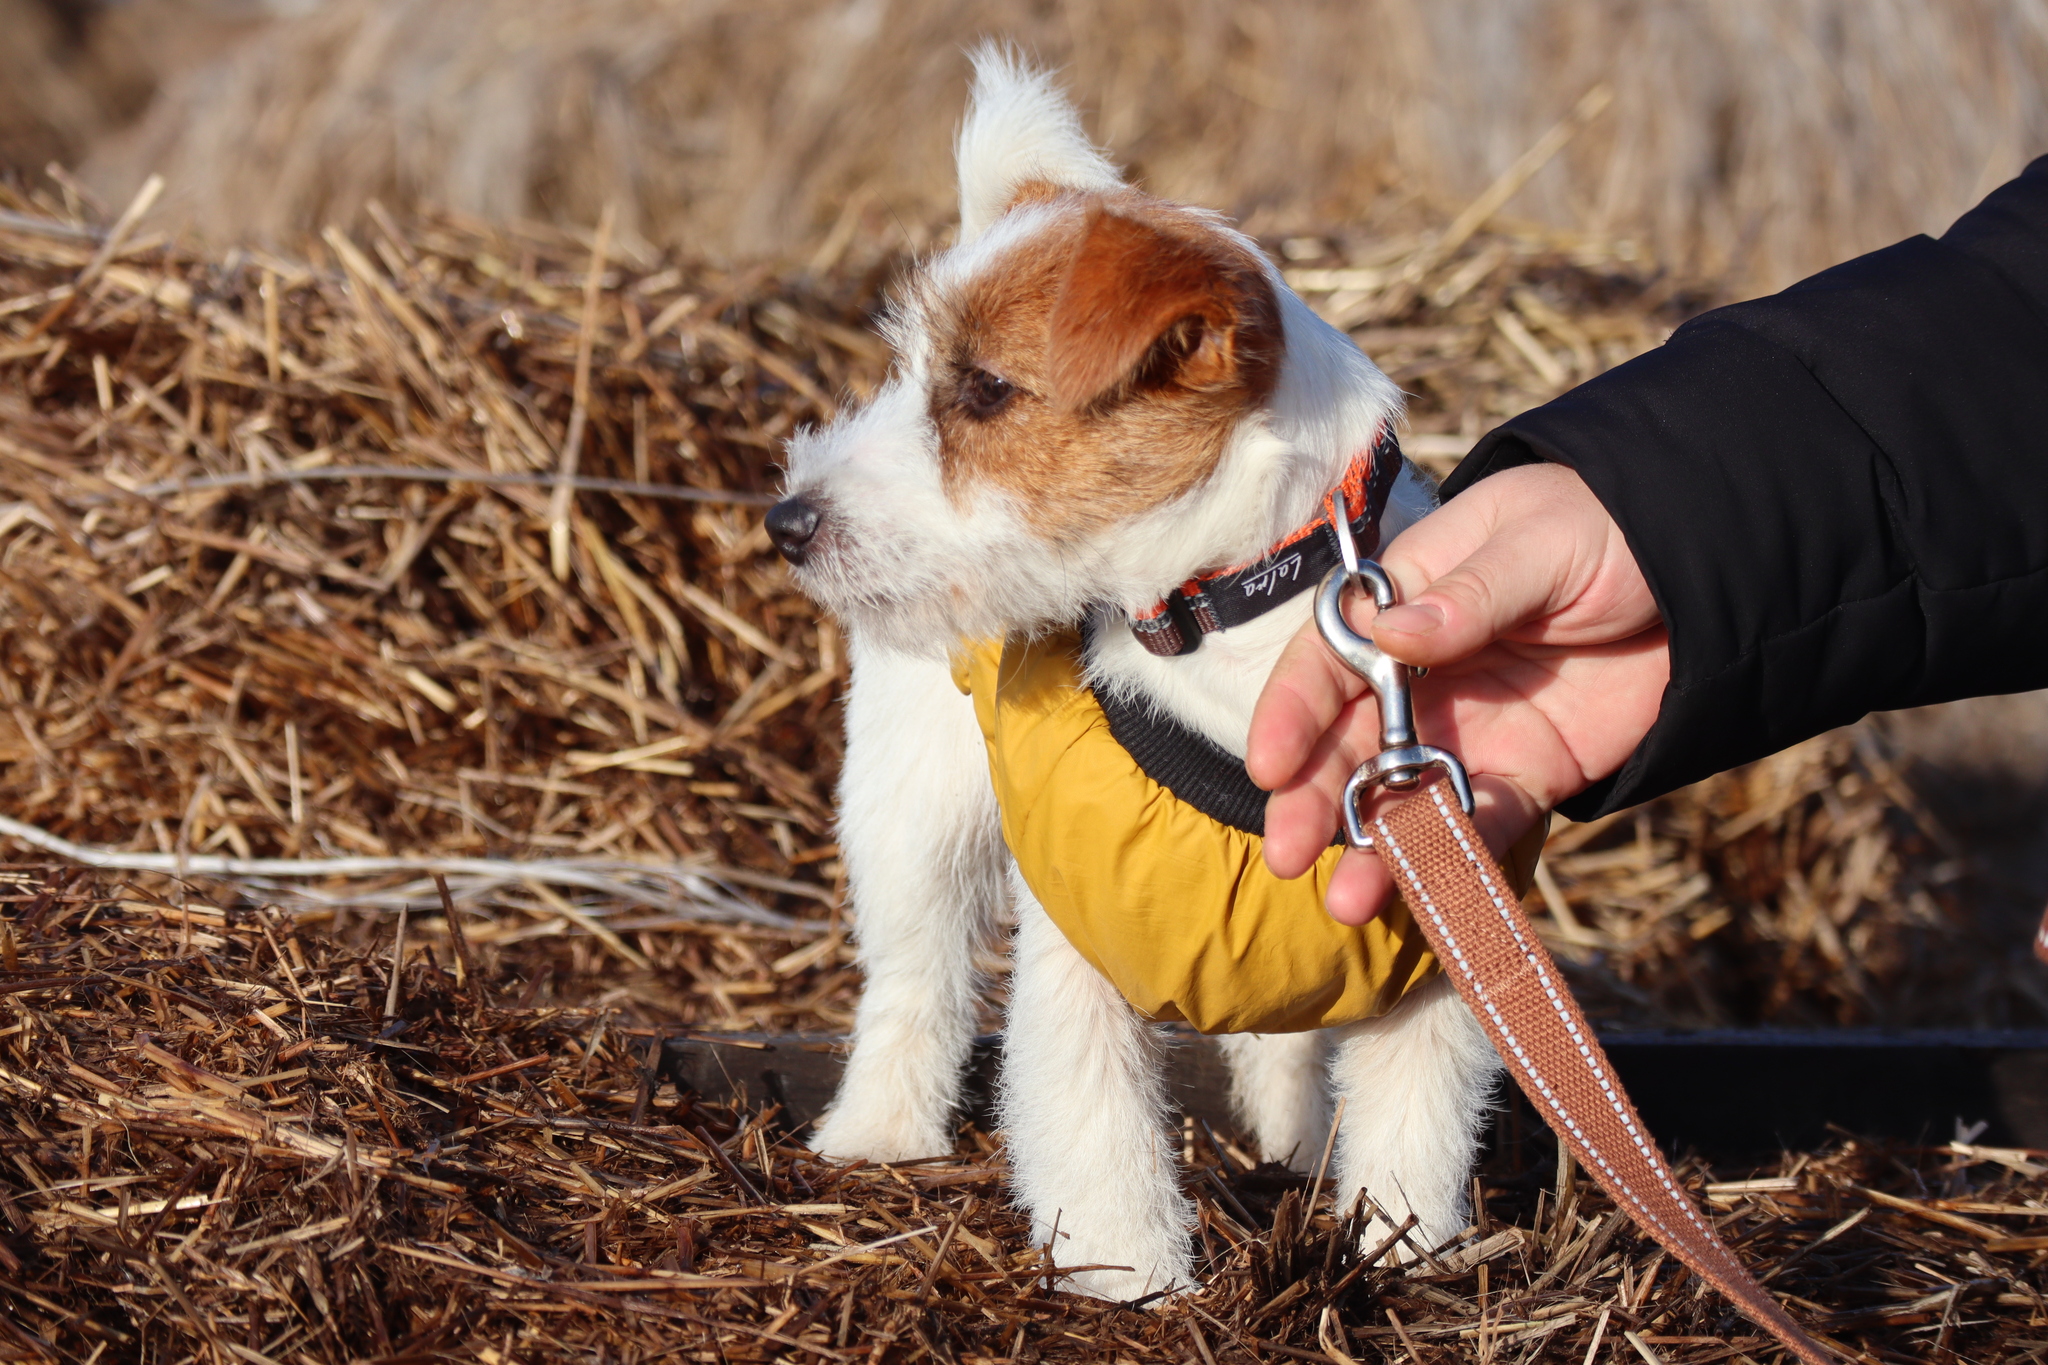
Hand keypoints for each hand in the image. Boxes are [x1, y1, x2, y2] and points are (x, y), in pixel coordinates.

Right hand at [1247, 462, 1668, 923]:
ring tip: (1352, 901)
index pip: (1328, 662)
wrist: (1705, 570)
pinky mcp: (1528, 773)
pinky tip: (1439, 890)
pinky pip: (1485, 822)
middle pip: (1349, 744)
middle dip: (1315, 799)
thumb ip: (1468, 595)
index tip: (1271, 764)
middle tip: (1288, 853)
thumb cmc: (1603, 526)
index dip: (1293, 712)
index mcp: (1405, 604)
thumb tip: (1392, 634)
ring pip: (1405, 797)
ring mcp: (1471, 730)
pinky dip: (1461, 857)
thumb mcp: (1537, 542)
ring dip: (1376, 848)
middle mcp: (1421, 676)